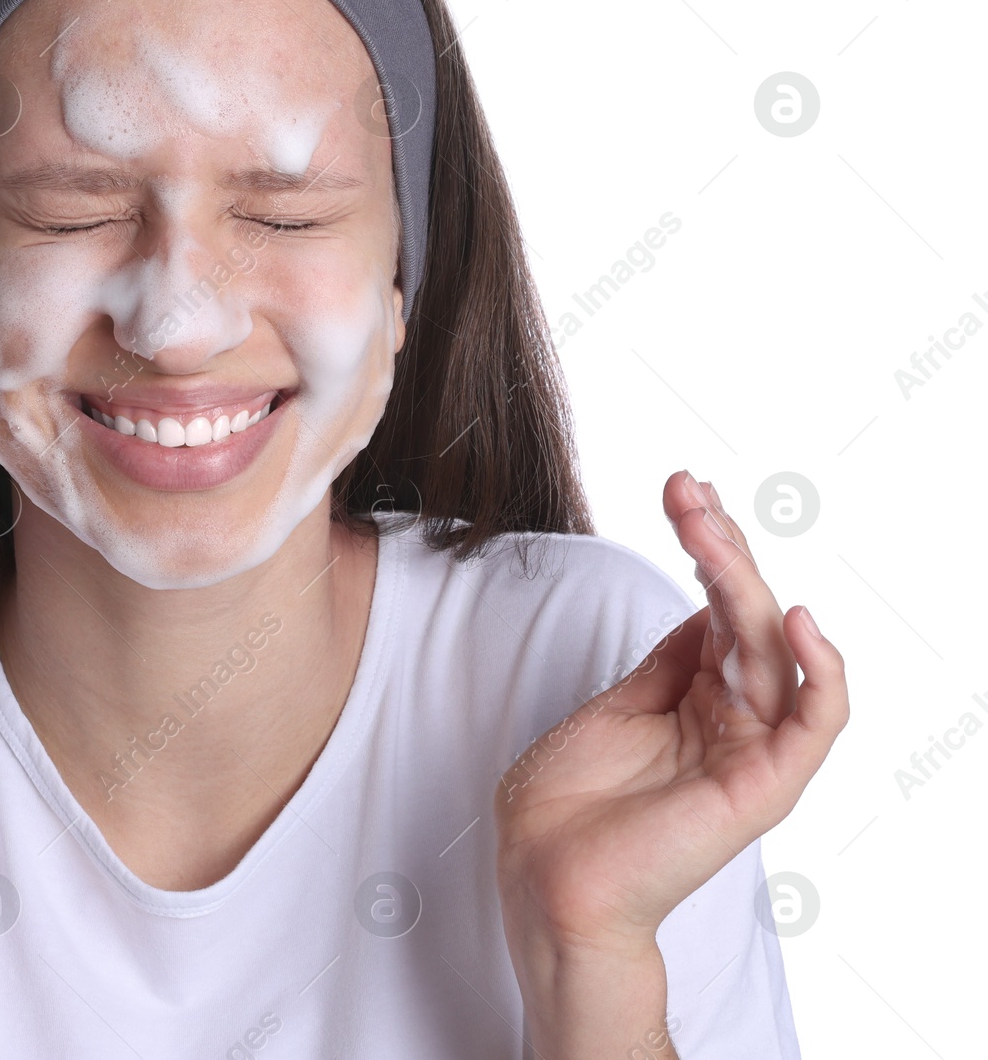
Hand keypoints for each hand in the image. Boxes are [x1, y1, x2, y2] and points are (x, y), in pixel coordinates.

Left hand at [492, 470, 848, 955]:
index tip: (682, 487)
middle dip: (718, 544)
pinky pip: (815, 721)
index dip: (706, 544)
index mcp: (695, 697)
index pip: (718, 606)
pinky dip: (820, 671)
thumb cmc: (566, 803)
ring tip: (707, 528)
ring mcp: (749, 747)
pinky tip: (793, 618)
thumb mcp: (616, 706)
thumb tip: (698, 602)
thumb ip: (667, 662)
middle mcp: (731, 716)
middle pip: (744, 615)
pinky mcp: (761, 784)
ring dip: (741, 579)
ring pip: (770, 648)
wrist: (544, 876)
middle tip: (686, 489)